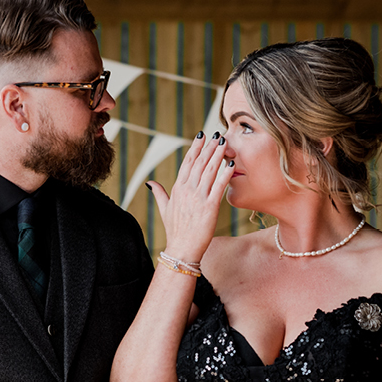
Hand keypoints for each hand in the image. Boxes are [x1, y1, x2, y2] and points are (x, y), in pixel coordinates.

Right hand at [147, 132, 233, 263]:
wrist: (182, 248)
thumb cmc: (175, 230)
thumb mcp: (164, 209)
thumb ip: (159, 193)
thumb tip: (150, 182)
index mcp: (177, 188)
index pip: (187, 162)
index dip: (195, 147)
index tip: (201, 135)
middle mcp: (187, 190)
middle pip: (199, 163)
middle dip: (208, 147)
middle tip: (217, 133)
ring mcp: (198, 197)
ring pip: (209, 171)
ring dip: (217, 155)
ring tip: (224, 142)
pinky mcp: (210, 206)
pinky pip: (219, 186)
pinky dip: (224, 174)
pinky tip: (230, 164)